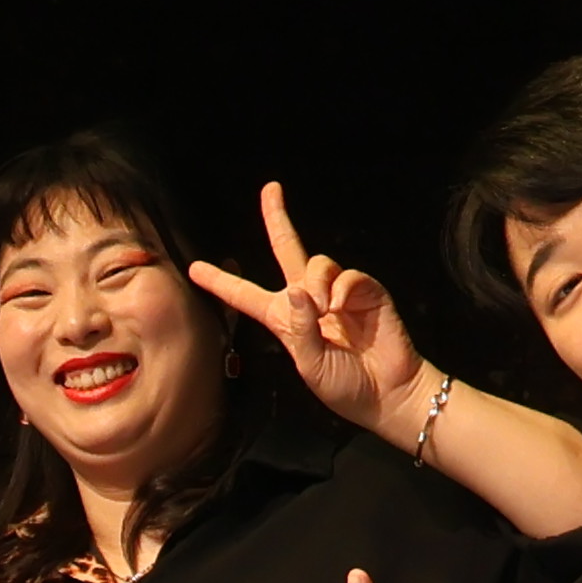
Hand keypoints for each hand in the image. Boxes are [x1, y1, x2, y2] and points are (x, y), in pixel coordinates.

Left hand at [188, 181, 428, 444]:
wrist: (387, 394)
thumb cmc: (344, 386)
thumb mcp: (309, 365)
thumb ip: (299, 328)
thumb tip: (298, 289)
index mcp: (285, 320)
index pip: (245, 296)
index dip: (221, 281)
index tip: (194, 268)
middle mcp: (308, 299)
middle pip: (289, 249)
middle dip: (278, 218)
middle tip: (270, 189)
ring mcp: (337, 292)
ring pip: (318, 263)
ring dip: (317, 283)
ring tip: (325, 312)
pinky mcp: (365, 291)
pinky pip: (347, 276)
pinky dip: (342, 289)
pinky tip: (342, 310)